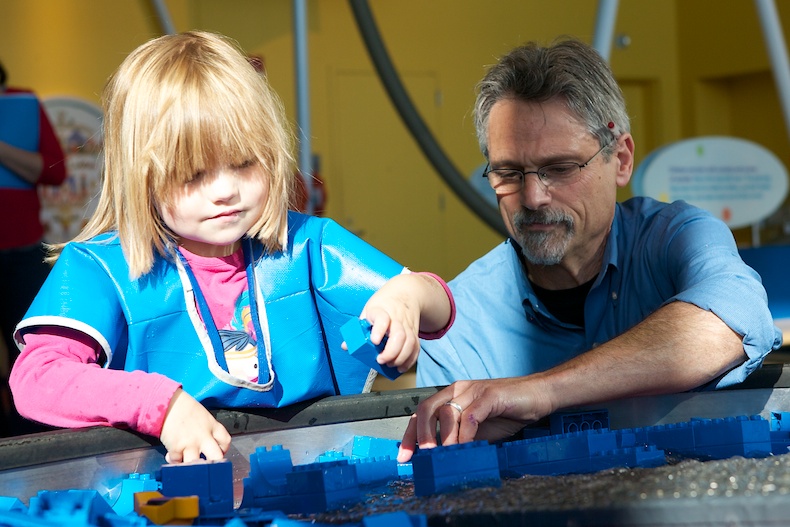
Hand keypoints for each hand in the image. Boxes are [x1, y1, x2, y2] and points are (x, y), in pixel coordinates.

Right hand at [160, 388, 231, 462]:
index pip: (225, 441)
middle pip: (216, 457)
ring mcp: (190, 443)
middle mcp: (204, 436)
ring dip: (191, 465)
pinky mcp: (176, 448)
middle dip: (213, 464)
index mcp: (212, 425)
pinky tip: (171, 455)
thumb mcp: (202, 415)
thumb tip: (203, 444)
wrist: (167, 403)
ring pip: (196, 465)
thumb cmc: (182, 406)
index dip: (223, 449)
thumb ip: (206, 429)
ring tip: (186, 461)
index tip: (217, 452)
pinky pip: (177, 462)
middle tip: (206, 465)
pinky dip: (174, 461)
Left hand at [359, 277, 422, 373]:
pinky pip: (416, 347)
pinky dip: (410, 359)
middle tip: (381, 360)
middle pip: (399, 335)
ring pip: (410, 342)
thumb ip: (357, 330)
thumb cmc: (382, 305)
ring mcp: (407, 326)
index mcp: (381, 311)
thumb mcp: (367, 312)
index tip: (374, 341)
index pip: (382, 318)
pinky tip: (401, 366)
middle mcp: (396, 319)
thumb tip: (346, 346)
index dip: (379, 330)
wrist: (403, 294)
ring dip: (401, 357)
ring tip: (390, 365)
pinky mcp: (414, 333)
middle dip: (391, 351)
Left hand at [397, 377, 552, 461]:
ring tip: (447, 456)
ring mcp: (474, 390)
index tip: (405, 456)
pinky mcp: (490, 396)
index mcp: (453, 395)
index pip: (423, 412)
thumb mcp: (479, 428)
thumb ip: (461, 438)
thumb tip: (442, 460)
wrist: (540, 395)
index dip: (410, 434)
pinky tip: (467, 447)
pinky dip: (466, 434)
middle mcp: (459, 389)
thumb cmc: (509, 411)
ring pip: (447, 412)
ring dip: (445, 438)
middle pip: (427, 408)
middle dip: (421, 435)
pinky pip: (471, 416)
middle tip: (424, 456)